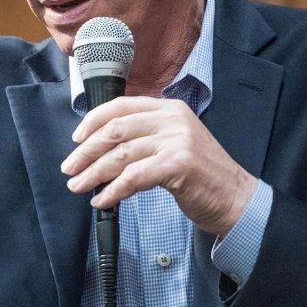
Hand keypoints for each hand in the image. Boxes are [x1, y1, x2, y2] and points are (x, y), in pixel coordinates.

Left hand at [60, 96, 256, 235]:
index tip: (76, 139)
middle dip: (86, 151)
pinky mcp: (179, 164)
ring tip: (79, 186)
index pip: (120, 106)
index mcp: (169, 109)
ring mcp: (177, 140)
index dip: (92, 121)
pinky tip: (102, 200)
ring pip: (121, 154)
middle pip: (116, 130)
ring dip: (94, 173)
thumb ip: (145, 139)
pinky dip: (113, 190)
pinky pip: (134, 177)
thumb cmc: (202, 176)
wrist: (236, 198)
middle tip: (69, 169)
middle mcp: (172, 119)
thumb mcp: (174, 144)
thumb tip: (102, 149)